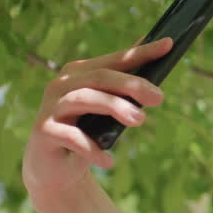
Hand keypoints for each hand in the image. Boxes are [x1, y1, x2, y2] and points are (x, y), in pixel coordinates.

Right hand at [22, 38, 172, 199]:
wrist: (55, 168)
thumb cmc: (86, 133)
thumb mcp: (108, 108)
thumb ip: (125, 86)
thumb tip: (155, 57)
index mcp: (79, 72)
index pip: (115, 59)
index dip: (142, 52)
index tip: (169, 44)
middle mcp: (62, 84)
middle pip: (101, 77)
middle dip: (132, 84)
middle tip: (159, 98)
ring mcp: (51, 106)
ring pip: (84, 98)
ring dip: (115, 107)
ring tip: (140, 120)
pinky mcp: (44, 130)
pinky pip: (71, 136)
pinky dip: (92, 148)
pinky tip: (109, 161)